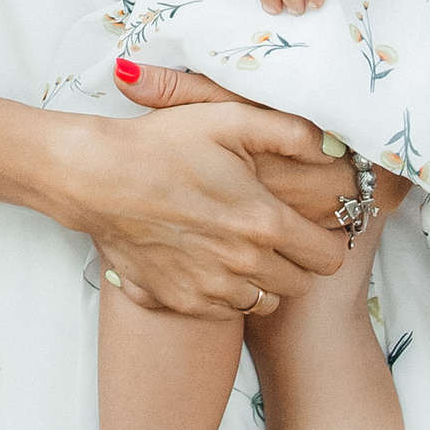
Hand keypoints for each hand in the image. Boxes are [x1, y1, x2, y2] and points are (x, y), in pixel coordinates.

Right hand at [63, 68, 350, 317]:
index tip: (309, 227)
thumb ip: (292, 132)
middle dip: (295, 262)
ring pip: (265, 303)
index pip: (329, 258)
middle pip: (301, 286)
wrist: (95, 177)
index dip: (326, 241)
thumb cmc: (161, 143)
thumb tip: (334, 148)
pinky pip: (224, 311)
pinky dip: (224, 291)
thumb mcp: (229, 119)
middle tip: (271, 233)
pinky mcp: (181, 302)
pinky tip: (206, 259)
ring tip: (238, 246)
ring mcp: (211, 289)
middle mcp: (243, 265)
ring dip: (261, 280)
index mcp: (264, 223)